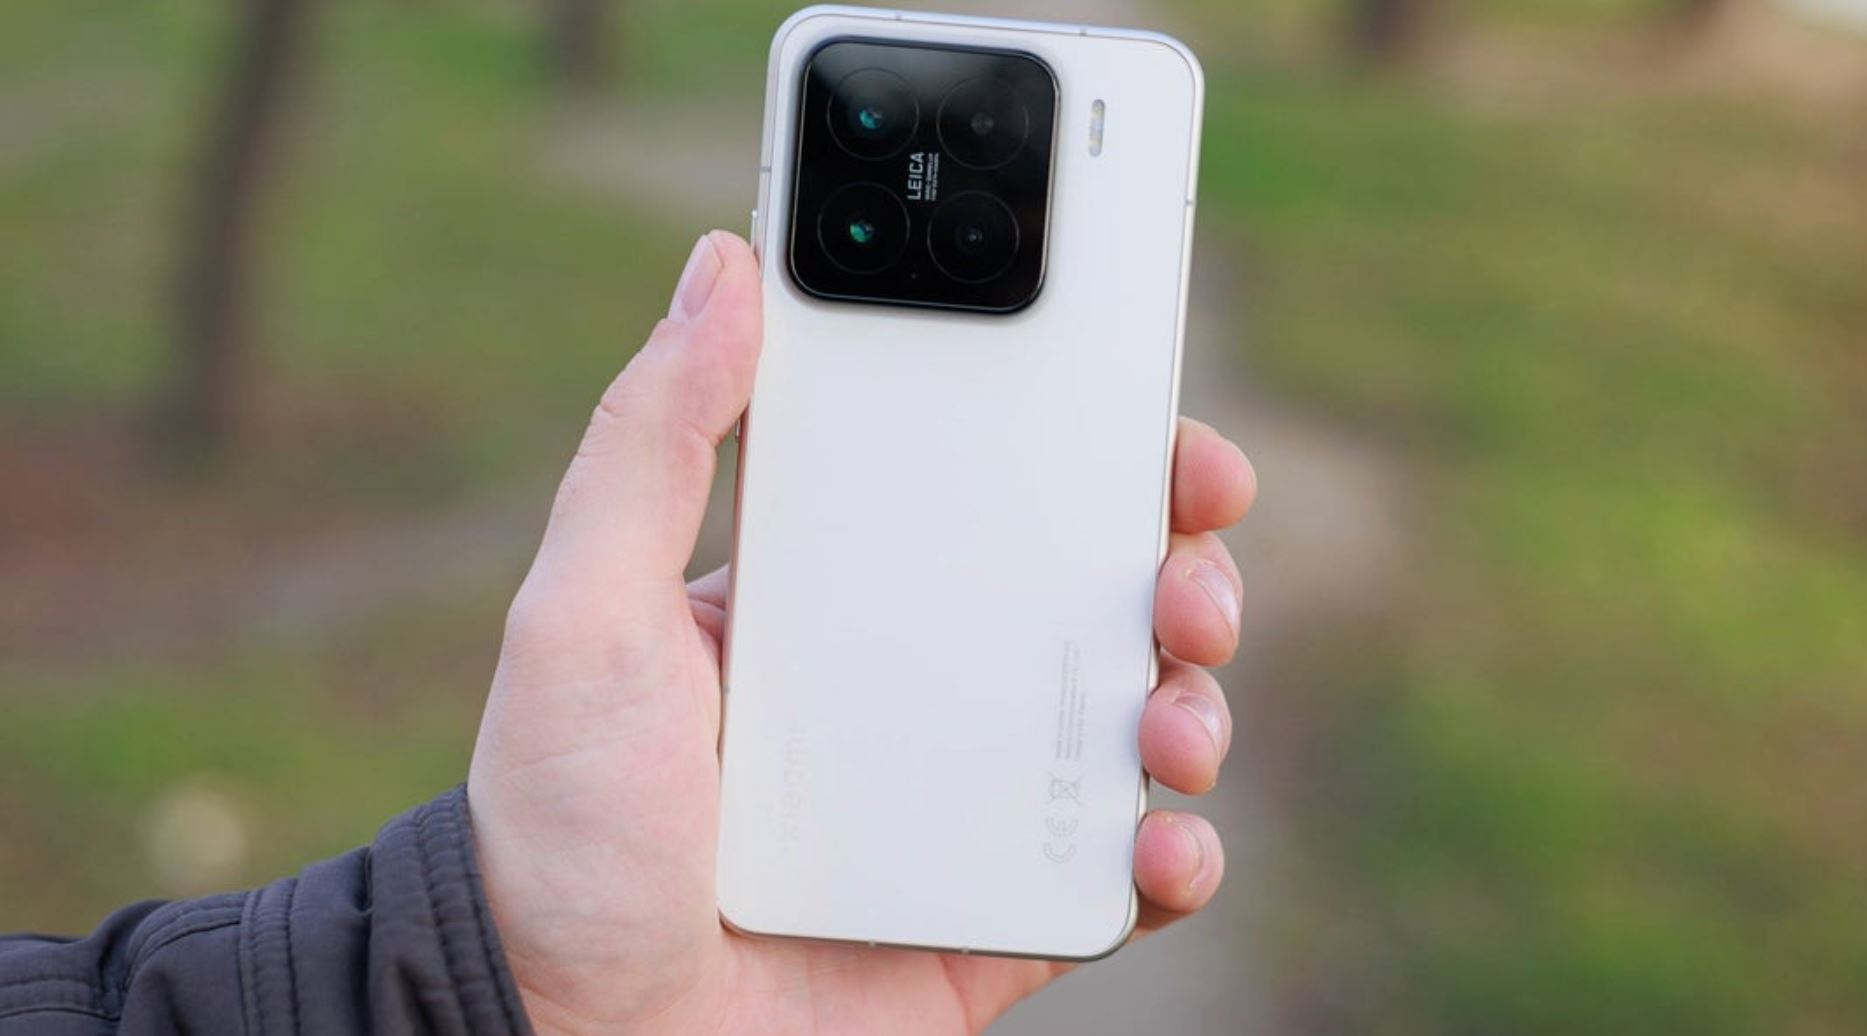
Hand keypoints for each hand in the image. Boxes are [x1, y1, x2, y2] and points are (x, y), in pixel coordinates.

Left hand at [467, 231, 1256, 1034]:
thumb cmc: (560, 825)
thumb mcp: (582, 611)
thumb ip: (651, 443)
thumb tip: (722, 264)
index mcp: (847, 594)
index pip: (993, 487)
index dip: (1093, 446)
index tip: (1155, 419)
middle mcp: (922, 686)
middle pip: (1099, 594)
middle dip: (1182, 565)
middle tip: (1190, 572)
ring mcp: (968, 801)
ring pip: (1137, 720)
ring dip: (1198, 700)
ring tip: (1172, 722)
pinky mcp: (998, 914)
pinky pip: (1123, 873)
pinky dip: (1177, 856)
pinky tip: (1160, 848)